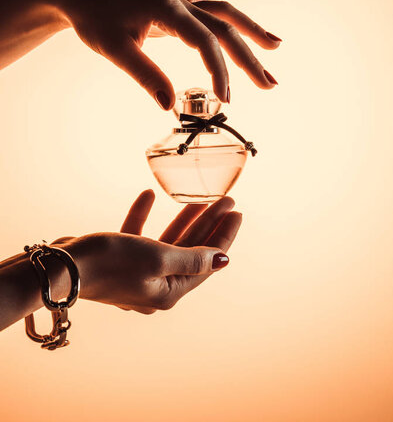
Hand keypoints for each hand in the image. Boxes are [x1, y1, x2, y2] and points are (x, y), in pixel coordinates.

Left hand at [52, 0, 280, 108]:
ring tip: (275, 45)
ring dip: (250, 29)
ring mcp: (178, 2)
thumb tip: (170, 105)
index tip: (225, 98)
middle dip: (249, 58)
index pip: (205, 41)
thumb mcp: (115, 50)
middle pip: (224, 28)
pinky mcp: (174, 6)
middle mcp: (179, 3)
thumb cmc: (94, 19)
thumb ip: (145, 75)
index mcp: (168, 11)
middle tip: (270, 85)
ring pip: (222, 13)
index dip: (219, 70)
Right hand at [55, 190, 240, 313]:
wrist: (61, 268)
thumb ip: (192, 258)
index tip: (236, 212)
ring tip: (198, 198)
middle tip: (226, 200)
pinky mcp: (119, 262)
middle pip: (191, 251)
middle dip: (208, 224)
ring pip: (168, 243)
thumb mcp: (158, 258)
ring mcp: (136, 275)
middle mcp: (155, 287)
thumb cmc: (110, 263)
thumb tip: (223, 260)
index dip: (223, 236)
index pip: (208, 262)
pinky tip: (148, 196)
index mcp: (169, 292)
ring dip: (183, 219)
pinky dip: (144, 217)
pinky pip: (138, 237)